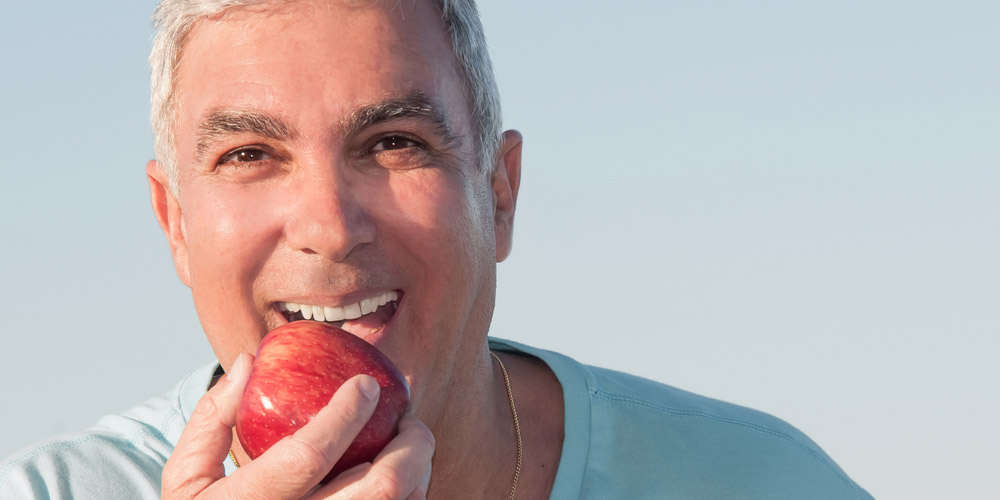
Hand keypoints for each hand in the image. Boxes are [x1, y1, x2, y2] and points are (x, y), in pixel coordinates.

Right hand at [162, 353, 434, 499]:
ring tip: (412, 444)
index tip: (366, 385)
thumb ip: (212, 417)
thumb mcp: (187, 476)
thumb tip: (247, 362)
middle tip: (409, 419)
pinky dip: (414, 494)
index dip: (345, 415)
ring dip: (419, 471)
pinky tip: (408, 476)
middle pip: (378, 490)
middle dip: (409, 446)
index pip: (308, 457)